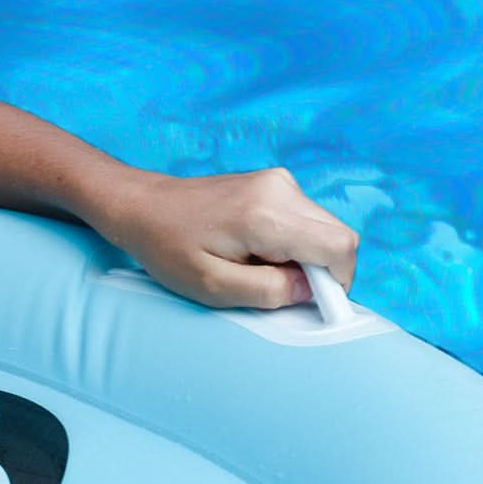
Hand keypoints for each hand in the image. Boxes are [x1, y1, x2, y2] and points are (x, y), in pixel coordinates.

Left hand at [89, 166, 360, 310]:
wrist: (143, 206)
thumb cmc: (169, 248)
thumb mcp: (214, 286)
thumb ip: (268, 291)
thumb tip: (311, 290)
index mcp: (267, 215)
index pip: (339, 246)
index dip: (338, 282)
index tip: (315, 303)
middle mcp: (280, 189)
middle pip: (338, 235)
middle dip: (320, 270)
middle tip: (280, 288)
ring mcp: (279, 181)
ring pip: (323, 228)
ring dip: (304, 256)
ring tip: (258, 266)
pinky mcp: (275, 183)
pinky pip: (305, 219)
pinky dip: (292, 242)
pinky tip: (256, 251)